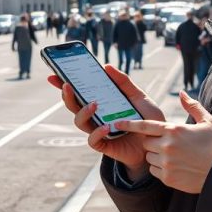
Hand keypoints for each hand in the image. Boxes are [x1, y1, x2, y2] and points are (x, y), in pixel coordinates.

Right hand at [48, 65, 164, 175]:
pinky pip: (92, 140)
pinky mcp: (104, 145)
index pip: (79, 92)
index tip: (53, 74)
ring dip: (83, 112)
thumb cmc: (147, 120)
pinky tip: (106, 127)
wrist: (158, 143)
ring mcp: (98, 131)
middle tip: (67, 85)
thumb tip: (106, 66)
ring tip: (94, 104)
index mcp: (101, 103)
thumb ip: (124, 82)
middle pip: (73, 106)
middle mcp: (96, 116)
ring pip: (79, 122)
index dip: (63, 84)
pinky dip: (97, 132)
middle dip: (66, 95)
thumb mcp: (139, 97)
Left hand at [114, 91, 211, 193]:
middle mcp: (167, 146)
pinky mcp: (167, 178)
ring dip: (157, 156)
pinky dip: (161, 169)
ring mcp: (166, 163)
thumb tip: (181, 93)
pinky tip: (177, 167)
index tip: (116, 123)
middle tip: (170, 143)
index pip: (144, 125)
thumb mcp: (209, 122)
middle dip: (154, 141)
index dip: (128, 124)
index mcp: (174, 130)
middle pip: (146, 142)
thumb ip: (193, 106)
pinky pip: (155, 171)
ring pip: (149, 157)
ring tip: (176, 156)